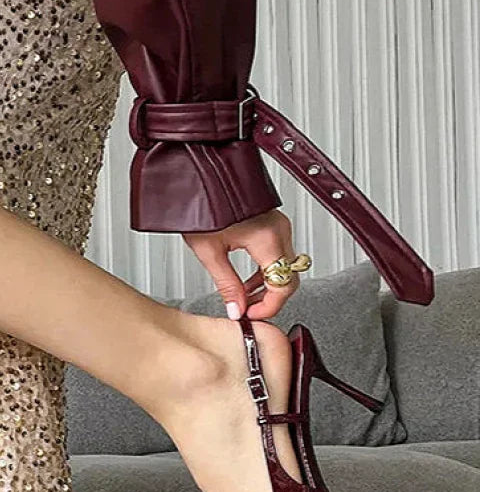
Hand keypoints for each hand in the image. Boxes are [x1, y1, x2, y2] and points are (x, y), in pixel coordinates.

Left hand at [183, 209, 300, 319]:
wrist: (202, 176)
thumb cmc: (203, 203)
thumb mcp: (209, 251)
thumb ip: (227, 284)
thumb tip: (236, 309)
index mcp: (266, 238)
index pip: (283, 286)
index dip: (269, 307)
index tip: (252, 315)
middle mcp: (279, 230)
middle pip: (288, 278)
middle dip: (269, 299)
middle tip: (247, 309)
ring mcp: (279, 225)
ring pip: (285, 268)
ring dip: (267, 286)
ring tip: (243, 296)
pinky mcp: (274, 223)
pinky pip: (278, 255)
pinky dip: (266, 271)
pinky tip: (248, 280)